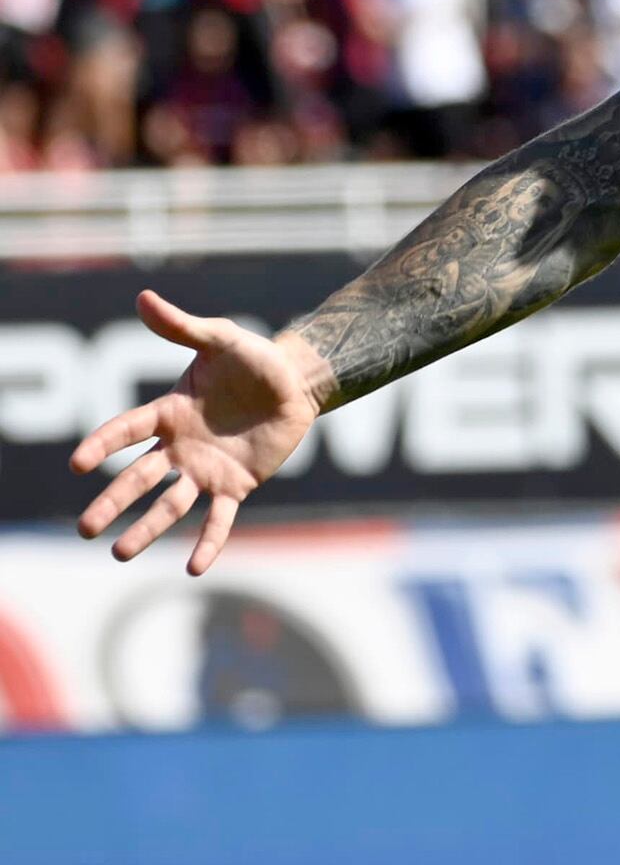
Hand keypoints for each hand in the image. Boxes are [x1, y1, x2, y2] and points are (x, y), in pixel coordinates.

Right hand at [69, 292, 323, 574]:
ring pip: (170, 504)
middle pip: (138, 478)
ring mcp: (205, 469)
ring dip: (146, 528)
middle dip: (113, 503)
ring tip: (119, 553)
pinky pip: (219, 518)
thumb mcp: (220, 339)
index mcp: (167, 412)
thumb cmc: (253, 359)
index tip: (79, 465)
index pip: (126, 431)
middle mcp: (178, 446)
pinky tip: (194, 566)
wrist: (295, 383)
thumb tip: (143, 298)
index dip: (103, 446)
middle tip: (84, 529)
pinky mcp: (236, 484)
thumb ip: (182, 327)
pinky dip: (208, 541)